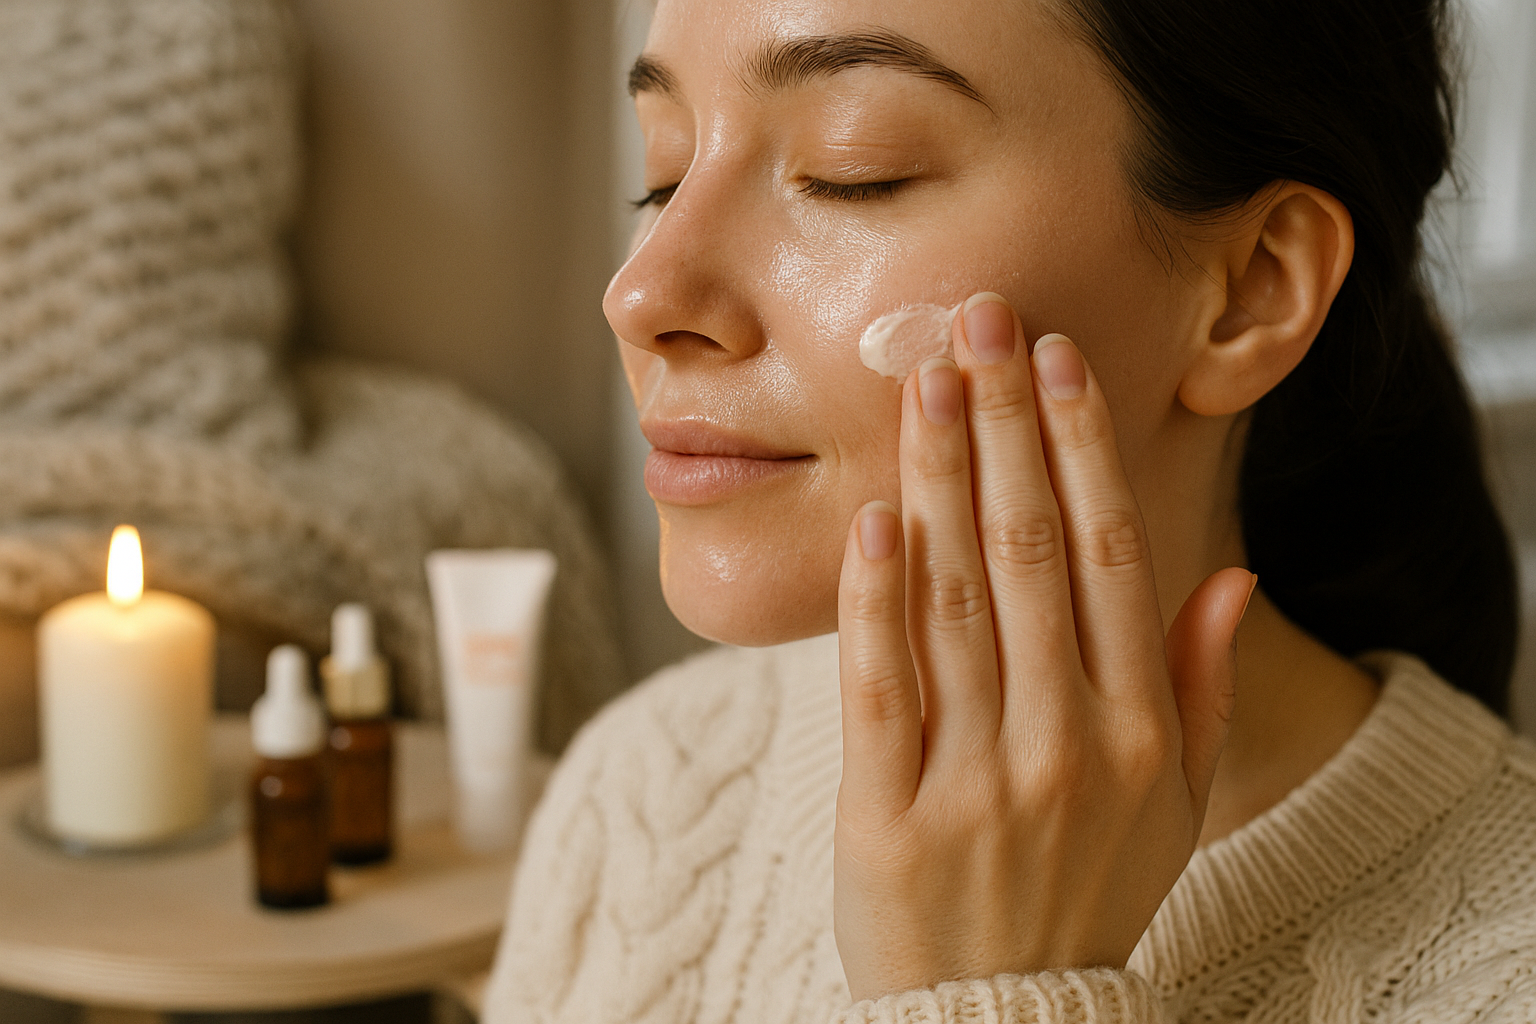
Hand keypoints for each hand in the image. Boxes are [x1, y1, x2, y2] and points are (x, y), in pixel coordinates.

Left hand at [833, 293, 1254, 1001]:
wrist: (1007, 1019)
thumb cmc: (1091, 892)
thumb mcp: (1178, 804)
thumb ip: (1202, 686)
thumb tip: (1228, 573)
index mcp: (1138, 729)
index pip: (1106, 554)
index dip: (1078, 446)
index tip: (1053, 359)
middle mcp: (1064, 742)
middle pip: (1027, 550)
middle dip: (1002, 424)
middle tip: (974, 324)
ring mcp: (974, 778)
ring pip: (954, 598)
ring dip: (938, 479)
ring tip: (923, 383)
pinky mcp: (889, 814)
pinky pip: (882, 687)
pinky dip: (875, 599)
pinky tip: (873, 515)